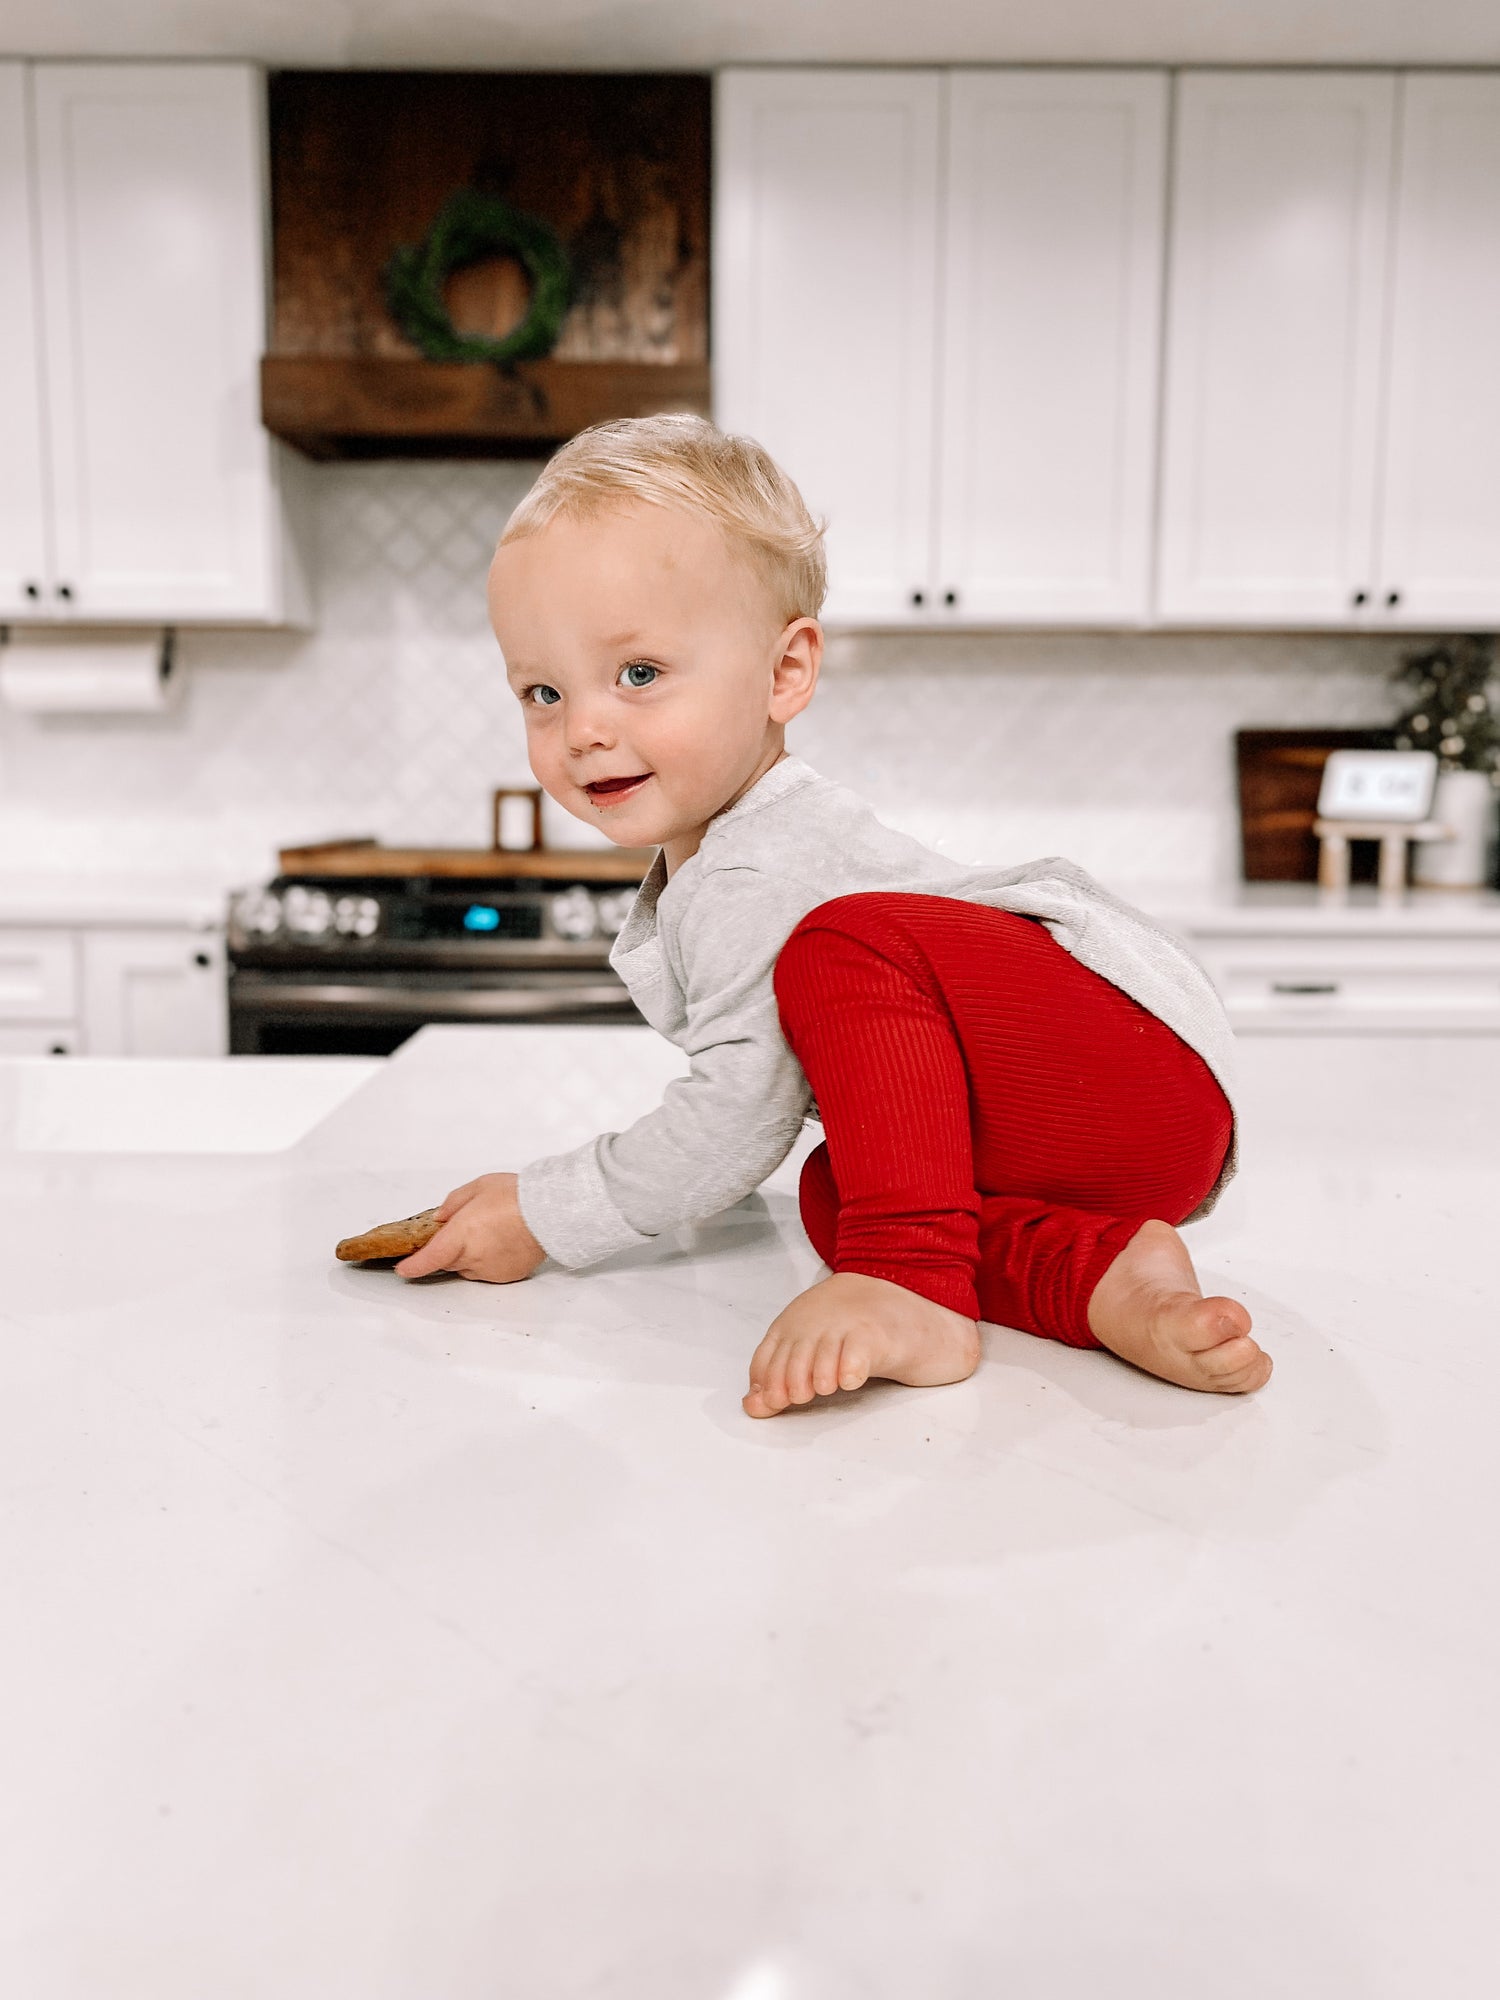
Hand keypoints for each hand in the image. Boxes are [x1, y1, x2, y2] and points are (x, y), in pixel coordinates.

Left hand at [394, 1173, 547, 1283]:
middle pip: (447, 1261)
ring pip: (468, 1268)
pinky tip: (501, 1242)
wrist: (551, 1211)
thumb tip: (441, 1218)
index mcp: (461, 1234)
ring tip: (489, 1232)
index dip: (413, 1266)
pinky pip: (487, 1271)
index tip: (402, 1269)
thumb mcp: (479, 1187)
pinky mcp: (507, 1275)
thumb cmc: (517, 1195)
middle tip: (461, 1230)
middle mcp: (473, 1256)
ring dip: (468, 1255)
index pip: (429, 1259)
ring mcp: (490, 1269)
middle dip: (447, 1249)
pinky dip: (487, 1261)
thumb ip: (454, 1203)